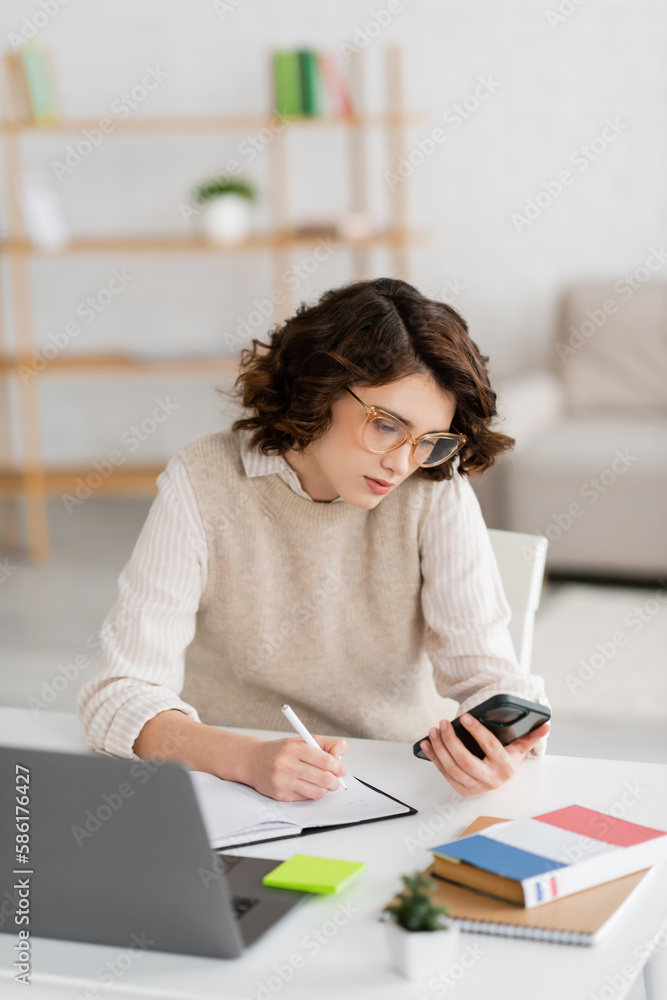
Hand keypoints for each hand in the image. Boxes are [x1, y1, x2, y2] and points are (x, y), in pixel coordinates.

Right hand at [244, 735, 347, 800]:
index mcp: (295, 748)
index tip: (341, 770)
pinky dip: (312, 794)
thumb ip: (326, 745)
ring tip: (325, 784)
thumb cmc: (282, 751)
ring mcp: (283, 782)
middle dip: (335, 781)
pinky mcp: (281, 795)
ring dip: (326, 789)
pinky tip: (309, 786)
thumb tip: (340, 759)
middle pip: (324, 778)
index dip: (338, 767)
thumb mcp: (303, 740)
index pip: (325, 760)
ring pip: (317, 792)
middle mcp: (287, 764)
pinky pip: (306, 799)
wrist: (254, 761)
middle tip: (336, 779)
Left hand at [420, 715, 549, 796]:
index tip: (465, 717)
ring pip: (452, 768)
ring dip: (439, 748)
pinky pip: (444, 773)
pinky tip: (427, 743)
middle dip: (451, 741)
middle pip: (466, 760)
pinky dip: (433, 758)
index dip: (477, 731)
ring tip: (434, 730)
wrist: (499, 778)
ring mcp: (475, 787)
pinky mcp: (463, 790)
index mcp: (505, 767)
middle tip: (442, 723)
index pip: (490, 747)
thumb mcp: (518, 748)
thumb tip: (546, 725)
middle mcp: (491, 780)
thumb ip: (530, 736)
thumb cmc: (507, 758)